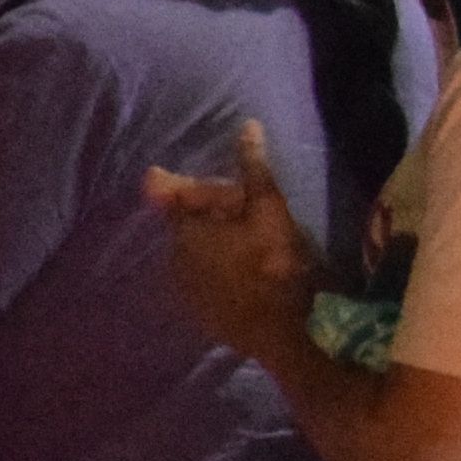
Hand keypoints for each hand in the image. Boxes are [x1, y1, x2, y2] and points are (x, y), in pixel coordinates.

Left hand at [141, 120, 327, 375]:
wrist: (287, 334)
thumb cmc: (276, 264)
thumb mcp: (271, 209)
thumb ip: (255, 170)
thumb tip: (248, 126)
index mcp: (187, 231)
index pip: (173, 197)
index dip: (177, 185)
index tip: (174, 177)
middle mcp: (177, 261)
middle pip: (188, 227)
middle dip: (206, 215)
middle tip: (237, 210)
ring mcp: (189, 292)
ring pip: (196, 256)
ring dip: (214, 246)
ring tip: (244, 243)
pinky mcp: (205, 317)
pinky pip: (206, 282)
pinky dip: (220, 272)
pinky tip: (246, 274)